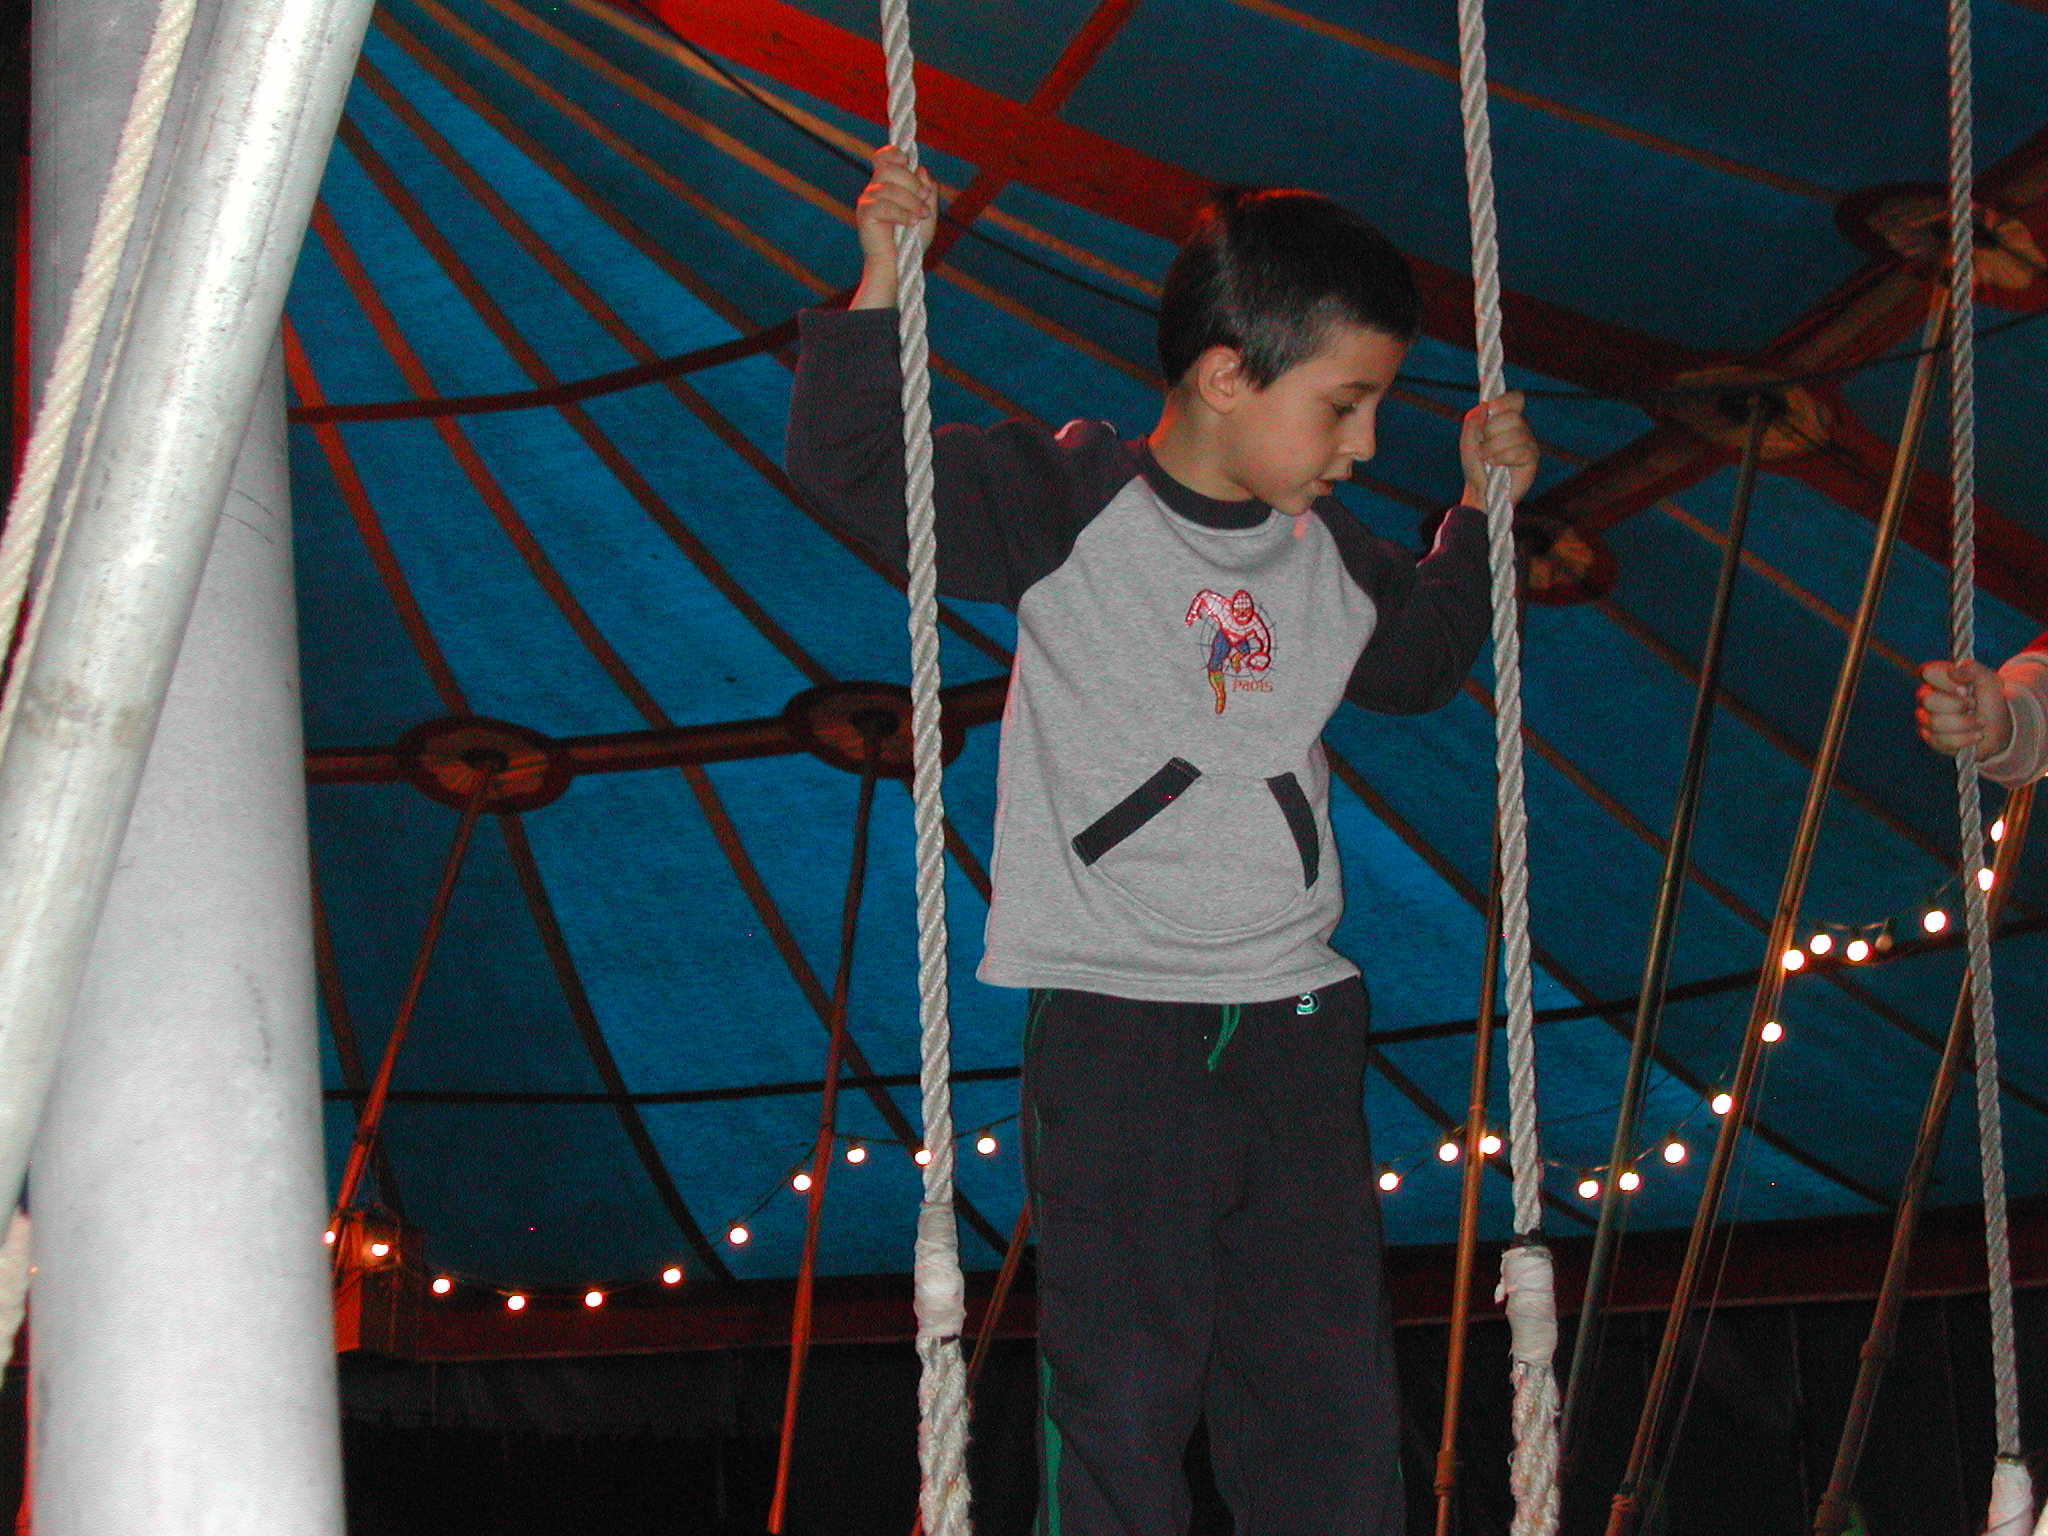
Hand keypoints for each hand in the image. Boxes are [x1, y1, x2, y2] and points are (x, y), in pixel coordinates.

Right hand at [851, 146, 936, 309]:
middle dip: (911, 182)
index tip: (908, 162)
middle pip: (889, 169)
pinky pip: (883, 205)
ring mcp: (867, 200)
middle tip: (925, 199)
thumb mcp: (928, 213)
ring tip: (921, 216)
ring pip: (889, 187)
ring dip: (910, 201)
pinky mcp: (865, 214)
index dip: (893, 153)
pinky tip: (911, 223)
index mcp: (888, 184)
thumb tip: (920, 168)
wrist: (898, 266)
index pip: (882, 157)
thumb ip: (928, 191)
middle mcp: (875, 189)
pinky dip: (901, 213)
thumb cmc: (911, 241)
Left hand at [1459, 391, 1537, 507]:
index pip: (1516, 398)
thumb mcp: (1467, 441)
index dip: (1506, 401)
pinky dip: (1502, 458)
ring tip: (1485, 458)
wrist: (1480, 490)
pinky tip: (1495, 464)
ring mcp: (1528, 442)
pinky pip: (1520, 451)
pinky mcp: (1532, 458)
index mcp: (1506, 418)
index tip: (1492, 409)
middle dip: (1491, 431)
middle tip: (1482, 445)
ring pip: (1516, 435)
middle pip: (1513, 417)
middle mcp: (1521, 427)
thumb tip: (1485, 406)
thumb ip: (1472, 420)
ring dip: (1493, 447)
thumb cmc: (1475, 465)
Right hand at [1917, 659, 2013, 758]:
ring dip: (1965, 724)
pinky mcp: (1932, 739)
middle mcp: (1929, 697)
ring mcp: (1928, 719)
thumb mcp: (1990, 681)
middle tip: (1974, 705)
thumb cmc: (1992, 701)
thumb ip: (1973, 669)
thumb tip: (1953, 670)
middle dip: (1957, 705)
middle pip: (1928, 700)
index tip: (1965, 689)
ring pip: (1935, 722)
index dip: (1946, 682)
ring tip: (1979, 723)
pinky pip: (1942, 740)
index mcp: (1939, 678)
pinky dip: (1964, 739)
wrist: (2002, 728)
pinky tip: (1974, 735)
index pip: (1927, 672)